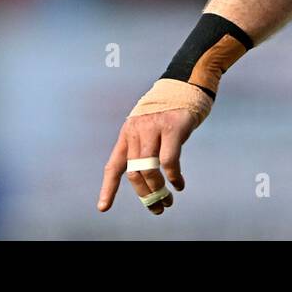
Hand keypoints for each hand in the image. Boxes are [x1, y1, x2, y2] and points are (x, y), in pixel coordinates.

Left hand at [98, 80, 210, 214]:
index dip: (108, 188)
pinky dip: (173, 178)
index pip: (114, 165)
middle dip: (144, 194)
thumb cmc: (170, 109)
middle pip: (133, 172)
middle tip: (157, 207)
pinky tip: (179, 184)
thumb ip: (143, 146)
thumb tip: (145, 177)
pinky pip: (168, 161)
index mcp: (128, 133)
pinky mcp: (172, 128)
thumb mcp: (150, 126)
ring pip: (149, 170)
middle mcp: (137, 131)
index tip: (103, 208)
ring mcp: (154, 128)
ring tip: (168, 200)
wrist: (187, 83)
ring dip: (158, 191)